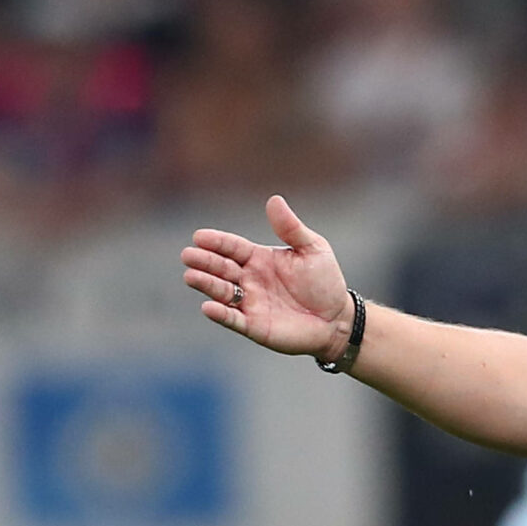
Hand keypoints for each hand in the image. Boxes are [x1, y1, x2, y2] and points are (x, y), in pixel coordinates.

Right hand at [181, 195, 355, 362]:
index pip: (232, 247)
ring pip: (221, 292)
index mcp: (259, 258)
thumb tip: (274, 200)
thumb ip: (291, 228)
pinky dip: (220, 314)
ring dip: (206, 284)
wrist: (338, 319)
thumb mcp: (312, 249)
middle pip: (221, 268)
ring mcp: (250, 302)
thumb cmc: (324, 282)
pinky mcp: (254, 326)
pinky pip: (233, 319)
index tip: (199, 236)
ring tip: (191, 276)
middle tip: (189, 255)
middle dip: (204, 261)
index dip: (216, 242)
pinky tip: (208, 307)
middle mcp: (249, 279)